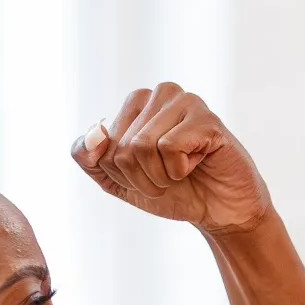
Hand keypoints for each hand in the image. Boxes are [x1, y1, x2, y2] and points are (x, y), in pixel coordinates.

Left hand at [70, 84, 272, 234]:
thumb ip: (87, 155)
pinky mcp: (206, 118)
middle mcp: (160, 93)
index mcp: (136, 102)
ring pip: (141, 146)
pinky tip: (199, 162)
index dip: (120, 174)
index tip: (147, 174)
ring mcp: (186, 101)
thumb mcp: (115, 180)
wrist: (218, 211)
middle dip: (140, 178)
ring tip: (183, 170)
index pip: (100, 144)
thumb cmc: (171, 191)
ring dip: (160, 176)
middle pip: (120, 147)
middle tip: (168, 178)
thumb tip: (96, 131)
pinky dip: (180, 170)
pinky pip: (169, 148)